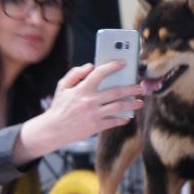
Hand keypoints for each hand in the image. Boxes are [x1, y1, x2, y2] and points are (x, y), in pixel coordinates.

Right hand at [13, 62, 143, 163]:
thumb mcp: (62, 87)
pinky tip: (128, 117)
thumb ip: (75, 73)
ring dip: (132, 104)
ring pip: (118, 107)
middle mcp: (90, 101)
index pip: (100, 73)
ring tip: (140, 102)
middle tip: (141, 87)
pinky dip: (122, 119)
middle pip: (116, 92)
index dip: (113, 66)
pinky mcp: (95, 126)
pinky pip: (113, 122)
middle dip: (131, 89)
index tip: (123, 63)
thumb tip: (90, 66)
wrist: (53, 130)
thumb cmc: (59, 106)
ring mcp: (94, 114)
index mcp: (82, 89)